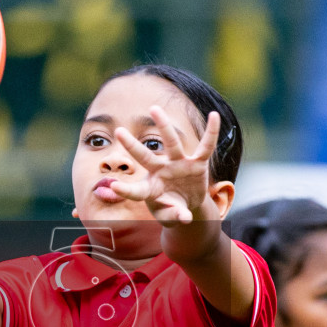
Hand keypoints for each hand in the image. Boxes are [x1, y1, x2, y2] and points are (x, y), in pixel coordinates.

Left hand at [111, 106, 222, 227]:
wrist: (187, 205)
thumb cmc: (172, 210)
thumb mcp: (170, 217)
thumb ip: (175, 216)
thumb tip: (185, 218)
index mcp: (150, 188)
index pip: (136, 190)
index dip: (126, 190)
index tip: (112, 186)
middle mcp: (161, 171)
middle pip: (145, 157)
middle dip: (132, 146)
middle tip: (118, 131)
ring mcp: (178, 165)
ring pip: (171, 144)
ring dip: (163, 126)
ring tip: (154, 109)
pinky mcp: (197, 164)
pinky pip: (206, 147)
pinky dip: (212, 133)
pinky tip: (214, 115)